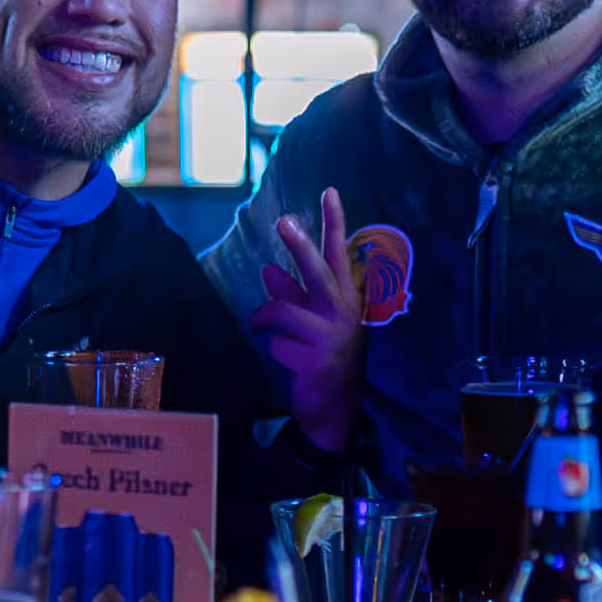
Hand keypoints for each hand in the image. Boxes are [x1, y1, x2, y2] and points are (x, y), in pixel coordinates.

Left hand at [250, 187, 366, 453]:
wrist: (335, 411)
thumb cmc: (323, 359)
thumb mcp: (310, 323)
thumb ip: (292, 296)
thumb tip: (268, 269)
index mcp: (344, 300)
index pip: (339, 255)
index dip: (335, 223)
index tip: (328, 190)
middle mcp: (344, 314)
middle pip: (319, 272)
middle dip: (301, 245)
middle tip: (284, 221)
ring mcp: (333, 337)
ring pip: (286, 310)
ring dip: (264, 316)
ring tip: (256, 324)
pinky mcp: (318, 361)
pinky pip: (278, 344)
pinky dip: (274, 349)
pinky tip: (287, 361)